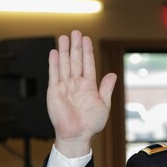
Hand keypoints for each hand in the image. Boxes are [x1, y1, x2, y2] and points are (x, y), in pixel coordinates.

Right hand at [47, 30, 116, 156]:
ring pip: (65, 64)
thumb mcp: (104, 104)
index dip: (87, 51)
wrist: (78, 135)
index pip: (88, 64)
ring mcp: (65, 86)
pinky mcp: (54, 91)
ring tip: (65, 37)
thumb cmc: (91, 123)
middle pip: (76, 60)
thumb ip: (106, 88)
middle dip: (76, 46)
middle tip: (75, 32)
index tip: (86, 39)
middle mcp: (76, 84)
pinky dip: (54, 63)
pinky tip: (55, 52)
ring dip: (65, 51)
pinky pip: (54, 74)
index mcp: (89, 86)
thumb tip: (112, 74)